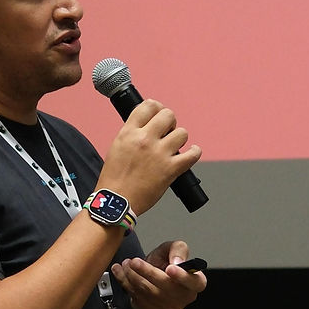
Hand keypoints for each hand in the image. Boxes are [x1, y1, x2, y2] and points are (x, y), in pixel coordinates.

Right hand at [97, 100, 201, 216]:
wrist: (116, 202)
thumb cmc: (114, 180)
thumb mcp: (117, 147)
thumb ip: (132, 134)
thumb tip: (147, 127)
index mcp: (129, 133)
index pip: (148, 106)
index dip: (157, 108)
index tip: (159, 114)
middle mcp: (145, 139)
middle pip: (168, 115)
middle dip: (170, 122)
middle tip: (167, 131)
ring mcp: (159, 154)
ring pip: (182, 133)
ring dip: (180, 138)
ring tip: (174, 146)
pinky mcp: (171, 169)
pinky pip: (193, 154)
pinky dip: (195, 152)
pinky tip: (192, 153)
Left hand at [110, 240, 206, 308]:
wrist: (153, 283)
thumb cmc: (165, 265)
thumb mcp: (172, 250)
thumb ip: (178, 249)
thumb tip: (177, 261)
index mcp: (195, 282)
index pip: (194, 282)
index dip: (182, 276)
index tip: (170, 268)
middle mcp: (183, 297)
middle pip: (166, 286)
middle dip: (147, 272)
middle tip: (134, 261)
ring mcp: (167, 307)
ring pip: (148, 292)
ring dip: (133, 276)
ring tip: (126, 263)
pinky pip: (136, 296)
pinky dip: (125, 282)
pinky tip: (119, 271)